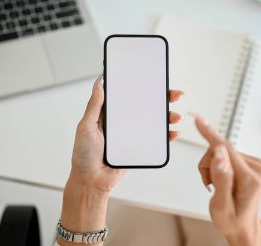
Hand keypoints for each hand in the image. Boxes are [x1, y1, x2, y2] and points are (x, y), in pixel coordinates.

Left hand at [70, 74, 183, 193]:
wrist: (91, 181)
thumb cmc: (84, 155)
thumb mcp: (86, 126)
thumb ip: (94, 105)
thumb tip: (99, 82)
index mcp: (111, 114)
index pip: (129, 96)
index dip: (142, 87)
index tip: (155, 80)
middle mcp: (124, 122)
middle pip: (146, 107)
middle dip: (163, 99)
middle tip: (175, 94)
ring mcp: (132, 135)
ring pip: (155, 123)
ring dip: (169, 118)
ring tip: (176, 117)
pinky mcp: (139, 148)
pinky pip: (156, 141)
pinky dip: (167, 136)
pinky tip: (173, 133)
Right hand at [195, 116, 260, 245]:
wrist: (243, 226)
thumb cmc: (232, 219)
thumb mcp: (220, 205)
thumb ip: (221, 178)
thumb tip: (219, 154)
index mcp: (250, 179)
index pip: (226, 149)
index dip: (210, 134)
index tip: (199, 120)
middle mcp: (256, 168)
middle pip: (221, 150)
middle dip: (208, 164)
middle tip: (209, 184)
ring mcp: (255, 164)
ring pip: (221, 151)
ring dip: (212, 166)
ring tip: (215, 184)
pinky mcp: (251, 162)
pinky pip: (226, 154)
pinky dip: (218, 165)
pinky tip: (221, 179)